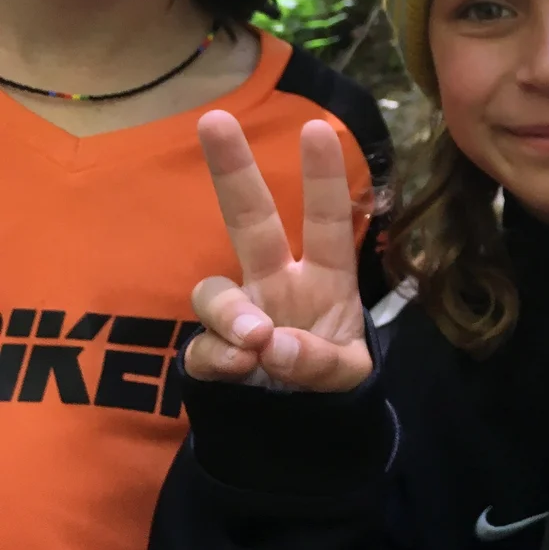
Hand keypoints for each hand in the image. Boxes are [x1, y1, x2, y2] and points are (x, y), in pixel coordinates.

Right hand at [183, 110, 371, 391]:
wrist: (299, 430)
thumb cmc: (330, 382)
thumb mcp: (347, 376)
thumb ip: (318, 361)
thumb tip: (268, 342)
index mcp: (326, 278)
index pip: (327, 220)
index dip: (324, 177)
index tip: (318, 127)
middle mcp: (278, 283)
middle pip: (250, 219)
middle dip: (233, 170)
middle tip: (213, 119)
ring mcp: (240, 314)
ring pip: (214, 289)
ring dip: (230, 310)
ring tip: (257, 339)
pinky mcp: (209, 352)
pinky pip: (199, 345)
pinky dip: (217, 355)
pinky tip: (238, 368)